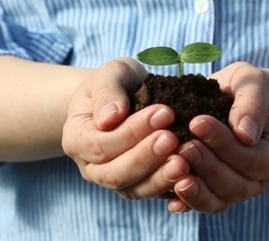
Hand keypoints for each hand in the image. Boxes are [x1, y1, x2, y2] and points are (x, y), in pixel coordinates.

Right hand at [62, 58, 189, 199]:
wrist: (129, 97)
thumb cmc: (117, 83)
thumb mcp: (110, 74)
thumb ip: (107, 91)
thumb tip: (109, 119)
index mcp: (77, 139)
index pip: (100, 144)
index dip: (131, 132)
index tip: (164, 112)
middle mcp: (92, 167)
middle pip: (114, 174)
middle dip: (145, 158)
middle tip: (173, 139)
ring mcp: (117, 180)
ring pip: (134, 189)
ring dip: (160, 178)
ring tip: (185, 163)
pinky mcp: (141, 186)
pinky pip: (154, 194)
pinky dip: (172, 188)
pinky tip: (192, 176)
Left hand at [168, 62, 268, 212]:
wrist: (230, 99)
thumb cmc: (243, 89)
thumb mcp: (252, 83)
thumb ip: (252, 103)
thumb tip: (245, 134)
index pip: (252, 159)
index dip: (225, 144)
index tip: (197, 122)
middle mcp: (257, 181)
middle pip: (235, 185)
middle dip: (207, 166)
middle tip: (183, 145)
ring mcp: (234, 191)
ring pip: (218, 201)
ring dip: (196, 189)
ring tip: (173, 168)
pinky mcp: (211, 194)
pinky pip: (200, 204)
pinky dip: (186, 203)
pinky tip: (169, 198)